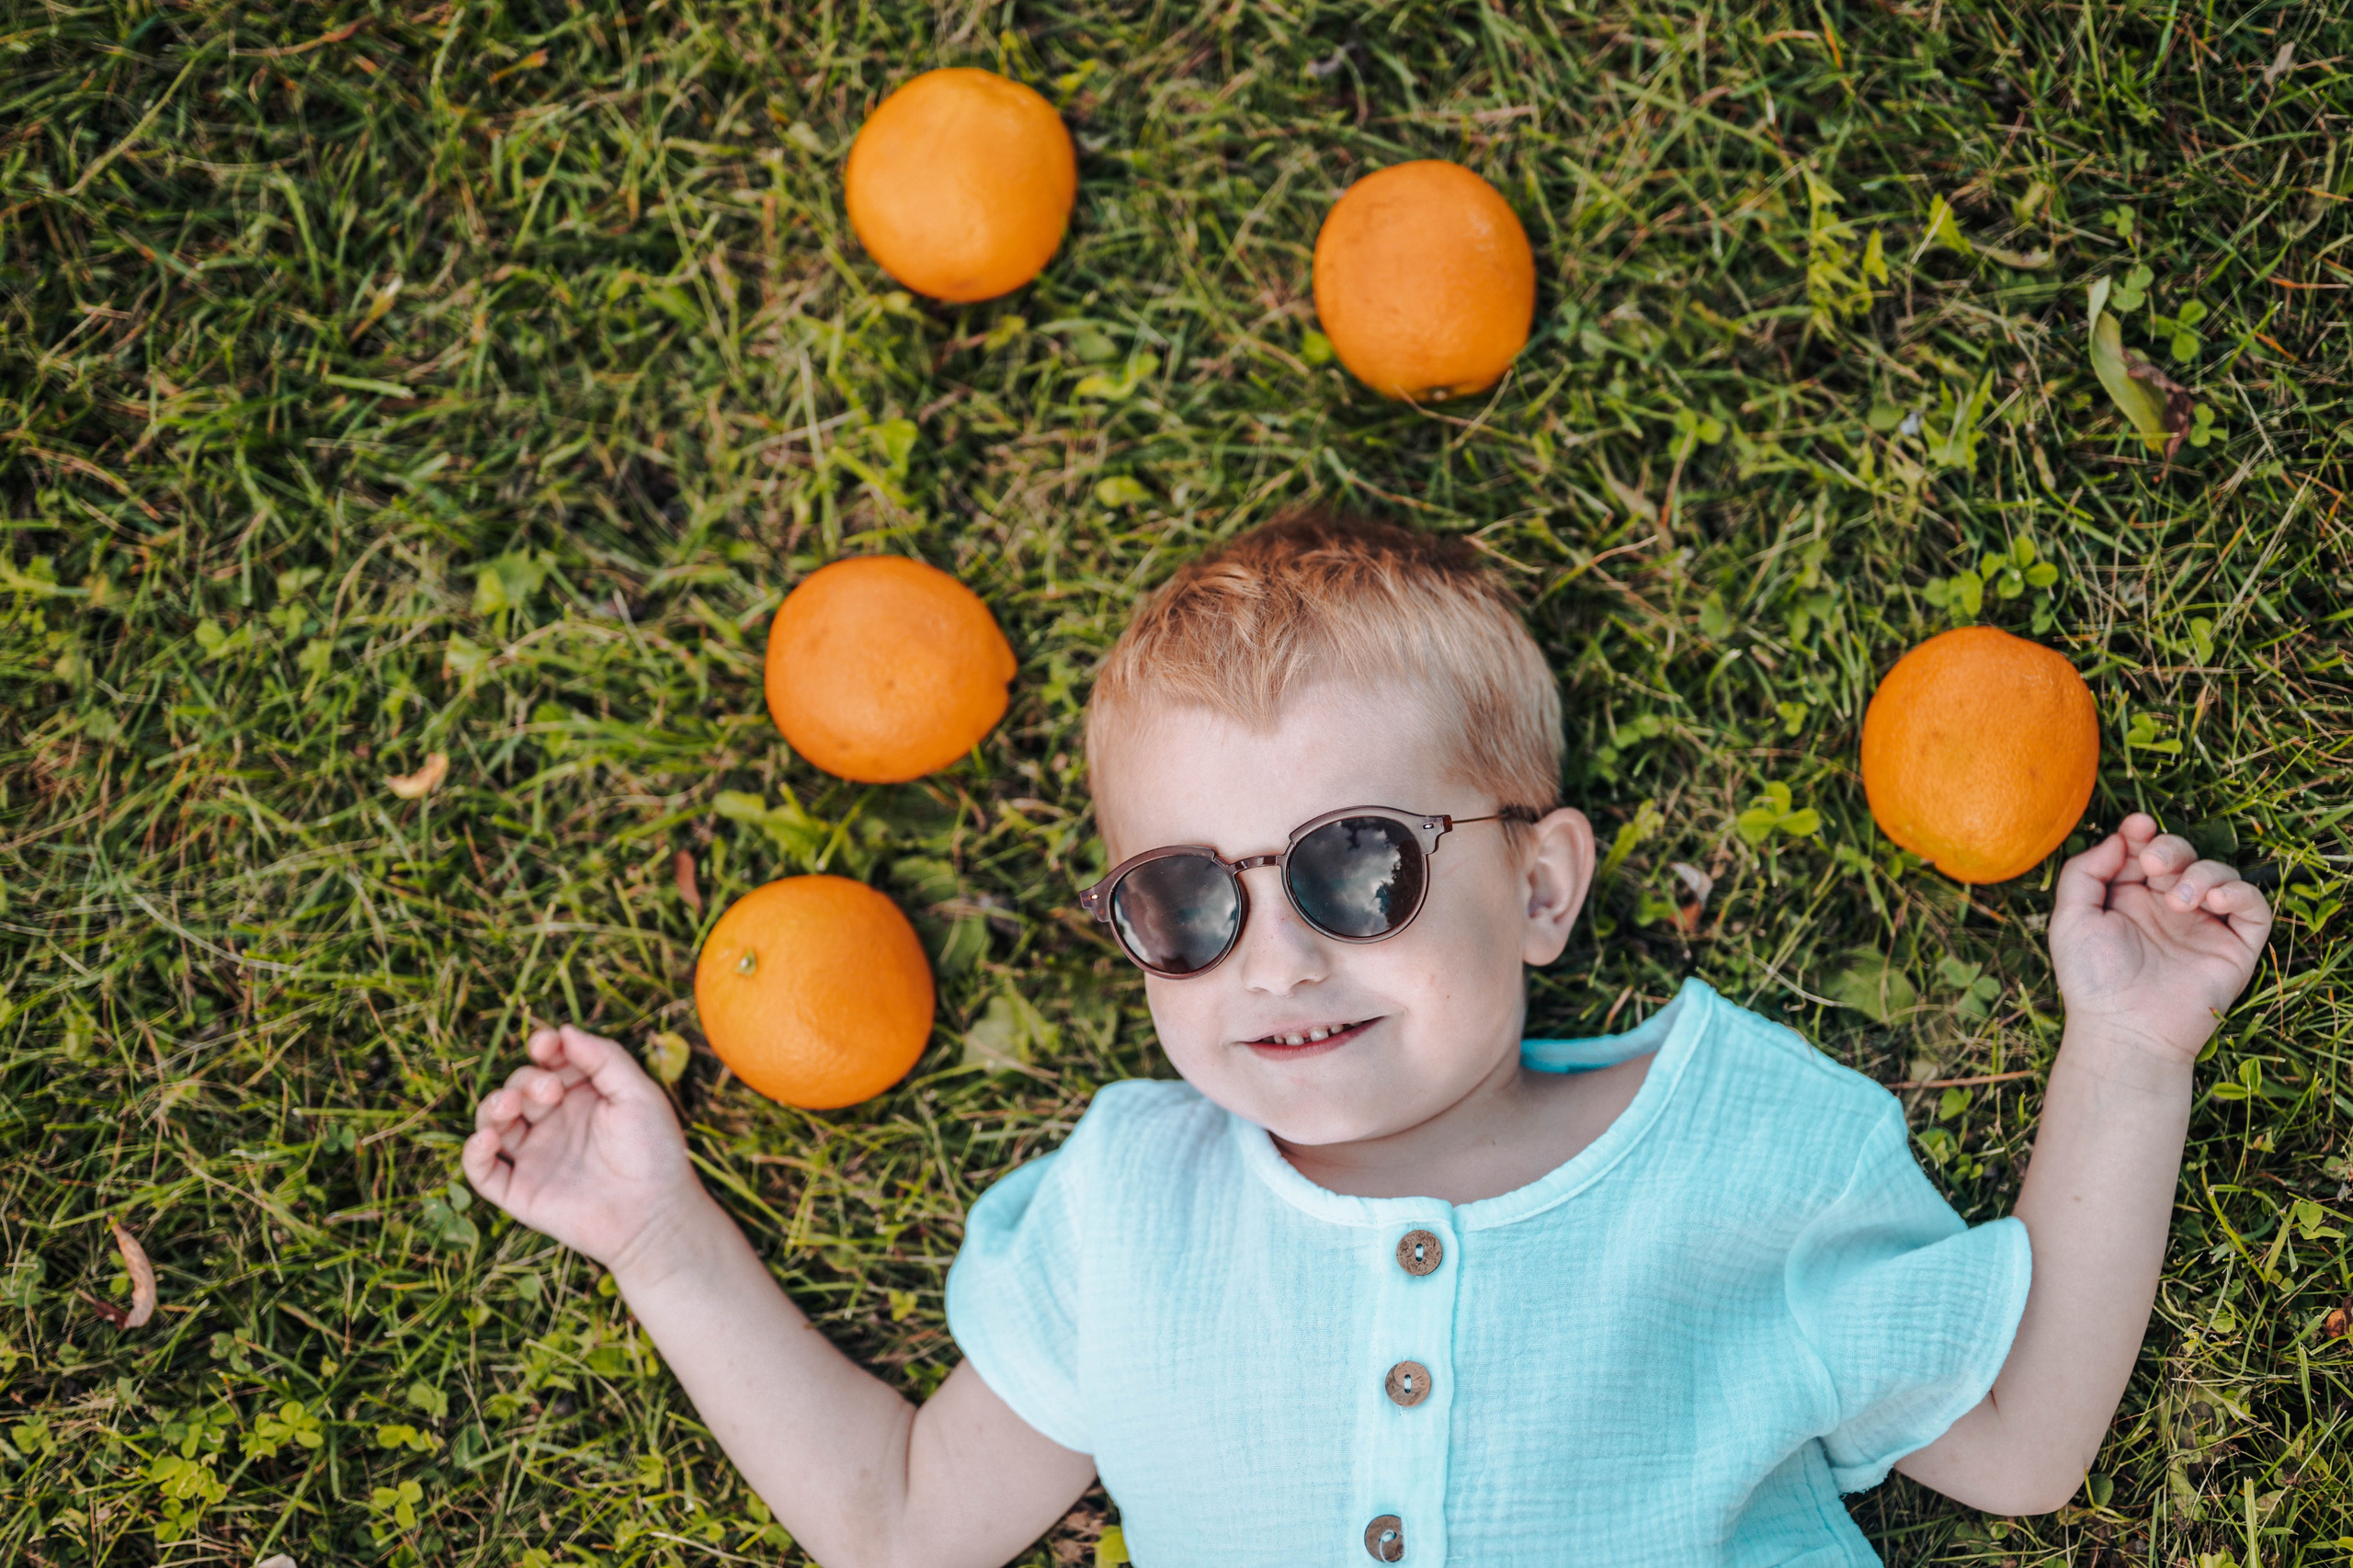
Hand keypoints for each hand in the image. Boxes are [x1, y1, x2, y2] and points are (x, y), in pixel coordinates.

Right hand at [463, 1025, 705, 1269]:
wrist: (654, 1215)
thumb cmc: (654, 1152)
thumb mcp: (638, 1094)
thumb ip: (604, 1058)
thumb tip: (564, 1030)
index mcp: (582, 1097)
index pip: (549, 1063)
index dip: (543, 1049)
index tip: (546, 1044)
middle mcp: (554, 1123)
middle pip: (519, 1087)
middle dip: (526, 1080)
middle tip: (551, 1089)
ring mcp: (535, 1157)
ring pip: (493, 1122)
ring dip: (493, 1106)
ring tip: (510, 1104)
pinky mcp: (520, 1191)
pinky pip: (482, 1170)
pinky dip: (474, 1152)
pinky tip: (488, 1138)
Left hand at [2049, 812, 2271, 1061]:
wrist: (2126, 1028)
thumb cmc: (2092, 979)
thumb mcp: (2070, 918)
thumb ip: (2085, 872)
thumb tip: (2119, 839)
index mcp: (2127, 899)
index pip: (2143, 852)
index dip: (2142, 834)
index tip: (2138, 827)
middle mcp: (2166, 908)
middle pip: (2181, 856)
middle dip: (2170, 848)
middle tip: (2154, 866)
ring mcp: (2203, 925)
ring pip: (2218, 873)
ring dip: (2200, 873)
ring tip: (2177, 900)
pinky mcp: (2235, 945)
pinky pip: (2253, 906)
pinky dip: (2238, 893)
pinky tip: (2212, 902)